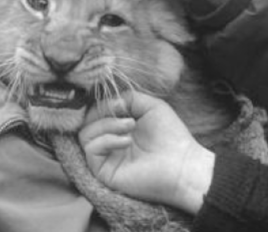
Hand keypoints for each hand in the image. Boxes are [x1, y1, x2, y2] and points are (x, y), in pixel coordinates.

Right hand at [79, 92, 214, 214]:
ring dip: (107, 124)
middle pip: (85, 121)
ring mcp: (105, 157)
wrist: (182, 165)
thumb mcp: (150, 105)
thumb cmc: (170, 136)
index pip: (94, 111)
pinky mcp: (103, 171)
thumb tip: (108, 102)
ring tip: (130, 126)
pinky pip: (91, 149)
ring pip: (85, 134)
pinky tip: (127, 141)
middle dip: (102, 112)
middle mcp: (108, 141)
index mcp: (117, 126)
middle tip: (126, 114)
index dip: (102, 103)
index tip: (120, 103)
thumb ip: (127, 97)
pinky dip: (107, 140)